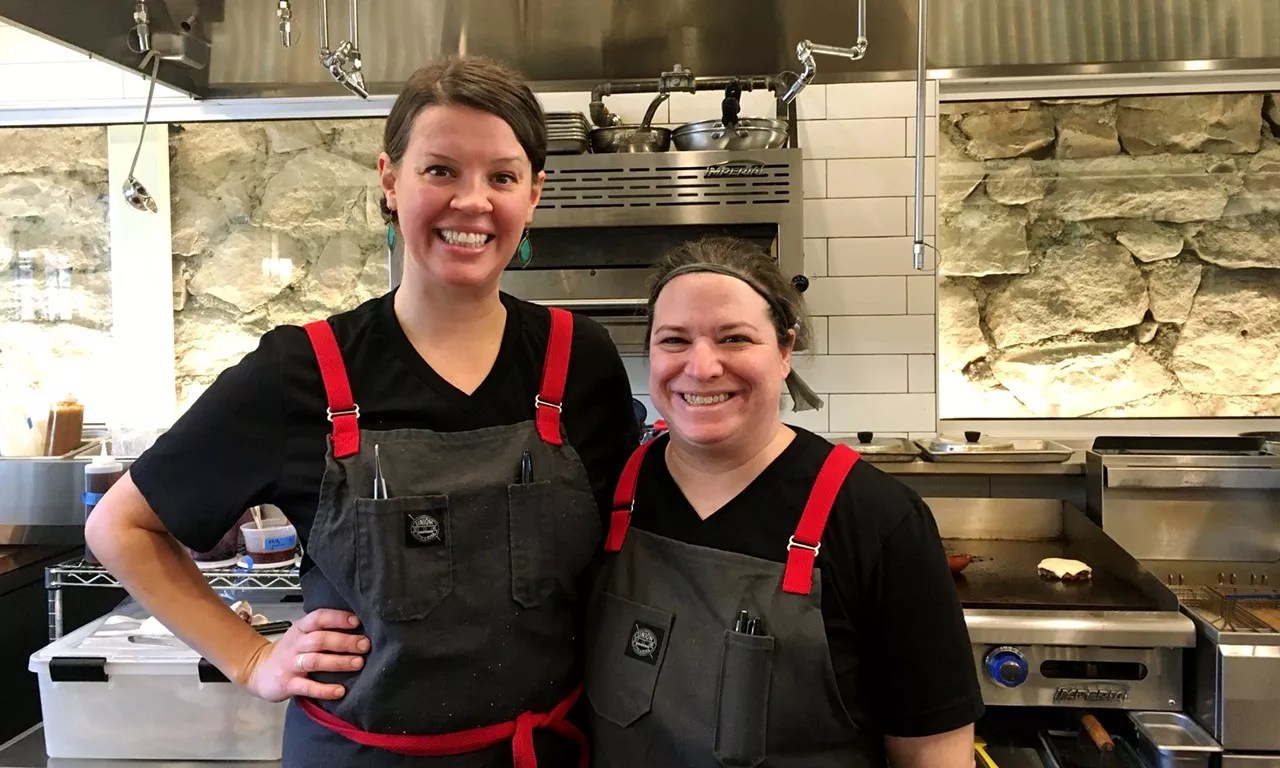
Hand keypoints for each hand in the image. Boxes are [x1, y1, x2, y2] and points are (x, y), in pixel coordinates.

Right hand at [241, 609, 367, 701]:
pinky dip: (324, 690)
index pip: (319, 618)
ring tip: (358, 663)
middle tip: (365, 645)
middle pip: (320, 639)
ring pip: (315, 661)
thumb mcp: (302, 635)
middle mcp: (296, 644)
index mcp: (301, 629)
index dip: (338, 618)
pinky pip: (307, 687)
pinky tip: (340, 691)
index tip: (357, 621)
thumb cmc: (290, 651)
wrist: (258, 671)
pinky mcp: (287, 684)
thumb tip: (359, 628)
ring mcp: (291, 664)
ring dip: (338, 662)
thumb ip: (323, 631)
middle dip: (344, 641)